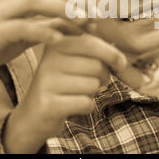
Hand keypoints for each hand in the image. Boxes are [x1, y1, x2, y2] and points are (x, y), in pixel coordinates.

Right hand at [0, 0, 93, 83]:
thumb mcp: (26, 32)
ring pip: (35, 3)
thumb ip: (49, 25)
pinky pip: (20, 27)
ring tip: (84, 23)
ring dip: (63, 11)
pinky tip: (59, 40)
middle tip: (98, 18)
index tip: (98, 14)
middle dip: (76, 3)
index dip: (78, 0)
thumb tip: (79, 25)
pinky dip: (41, 31)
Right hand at [2, 34, 126, 152]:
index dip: (111, 53)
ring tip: (75, 93)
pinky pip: (86, 103)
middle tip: (89, 81)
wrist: (33, 115)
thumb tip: (125, 61)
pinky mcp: (49, 103)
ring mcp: (47, 81)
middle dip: (103, 77)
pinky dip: (86, 106)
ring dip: (92, 93)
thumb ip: (98, 54)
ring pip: (93, 85)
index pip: (91, 43)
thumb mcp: (76, 62)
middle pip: (96, 65)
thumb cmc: (64, 85)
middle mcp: (49, 59)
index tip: (121, 63)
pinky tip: (71, 105)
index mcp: (56, 43)